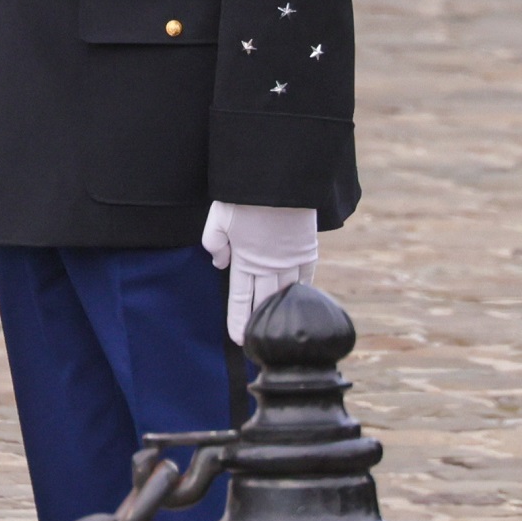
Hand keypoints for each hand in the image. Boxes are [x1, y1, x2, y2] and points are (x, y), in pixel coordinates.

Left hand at [202, 201, 318, 344]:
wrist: (280, 179)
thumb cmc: (244, 197)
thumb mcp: (218, 218)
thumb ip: (214, 244)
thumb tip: (221, 264)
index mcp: (246, 260)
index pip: (241, 299)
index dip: (239, 321)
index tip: (241, 340)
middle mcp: (270, 265)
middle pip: (264, 301)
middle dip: (259, 322)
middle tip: (257, 341)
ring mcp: (291, 258)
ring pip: (286, 292)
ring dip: (280, 309)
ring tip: (277, 325)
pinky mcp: (307, 247)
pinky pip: (306, 275)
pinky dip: (302, 288)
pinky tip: (298, 297)